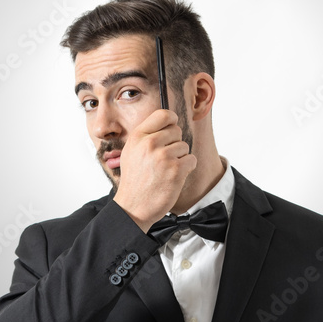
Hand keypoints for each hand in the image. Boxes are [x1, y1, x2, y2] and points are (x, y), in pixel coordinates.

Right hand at [113, 110, 196, 232]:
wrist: (133, 206)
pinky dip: (186, 168)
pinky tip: (174, 176)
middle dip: (174, 143)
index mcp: (138, 136)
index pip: (163, 114)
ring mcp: (163, 156)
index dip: (171, 120)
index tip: (172, 127)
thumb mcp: (130, 152)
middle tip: (164, 159)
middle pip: (176, 131)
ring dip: (180, 158)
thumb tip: (166, 123)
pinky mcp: (175, 170)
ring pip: (184, 146)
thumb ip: (146, 136)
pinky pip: (191, 159)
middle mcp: (150, 143)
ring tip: (166, 170)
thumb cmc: (134, 181)